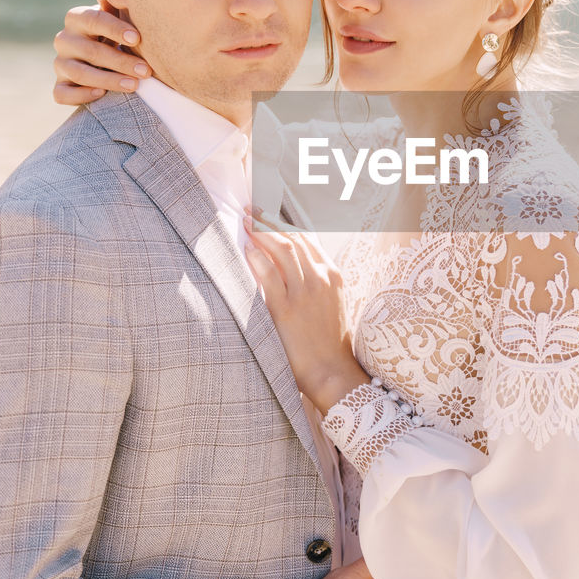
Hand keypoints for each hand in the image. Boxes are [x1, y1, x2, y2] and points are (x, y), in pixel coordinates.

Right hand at [53, 6, 151, 104]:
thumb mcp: (119, 17)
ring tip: (134, 85)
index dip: (115, 29)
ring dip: (108, 79)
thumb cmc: (119, 34)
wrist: (107, 56)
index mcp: (77, 18)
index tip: (137, 39)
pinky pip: (62, 94)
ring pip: (79, 73)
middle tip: (145, 70)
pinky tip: (102, 93)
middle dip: (120, 61)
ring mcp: (60, 63)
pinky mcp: (60, 85)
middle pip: (90, 51)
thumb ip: (122, 5)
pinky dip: (80, 95)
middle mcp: (64, 39)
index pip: (94, 20)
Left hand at [243, 211, 365, 413]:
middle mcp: (320, 277)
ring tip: (246, 220)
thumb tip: (293, 261)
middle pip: (292, 237)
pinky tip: (247, 248)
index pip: (307, 236)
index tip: (268, 208)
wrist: (332, 370)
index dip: (285, 219)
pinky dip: (258, 258)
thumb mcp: (332, 301)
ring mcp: (305, 292)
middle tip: (251, 208)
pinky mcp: (287, 309)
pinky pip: (270, 276)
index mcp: (332, 273)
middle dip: (270, 219)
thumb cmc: (329, 340)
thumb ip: (316, 279)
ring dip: (262, 231)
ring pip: (282, 250)